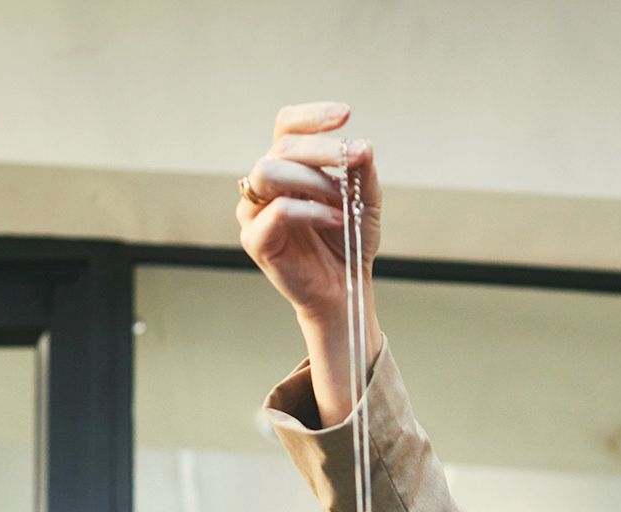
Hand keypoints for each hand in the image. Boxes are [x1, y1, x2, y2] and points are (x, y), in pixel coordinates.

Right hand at [238, 102, 383, 423]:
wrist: (345, 288)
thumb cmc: (349, 240)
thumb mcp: (365, 199)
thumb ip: (362, 171)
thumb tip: (362, 145)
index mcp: (287, 167)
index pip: (287, 127)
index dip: (312, 116)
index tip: (346, 114)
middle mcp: (265, 185)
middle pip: (281, 146)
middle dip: (322, 149)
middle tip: (355, 158)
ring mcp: (255, 212)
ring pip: (269, 171)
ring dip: (313, 179)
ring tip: (342, 199)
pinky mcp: (256, 240)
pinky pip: (277, 211)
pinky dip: (312, 210)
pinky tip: (337, 218)